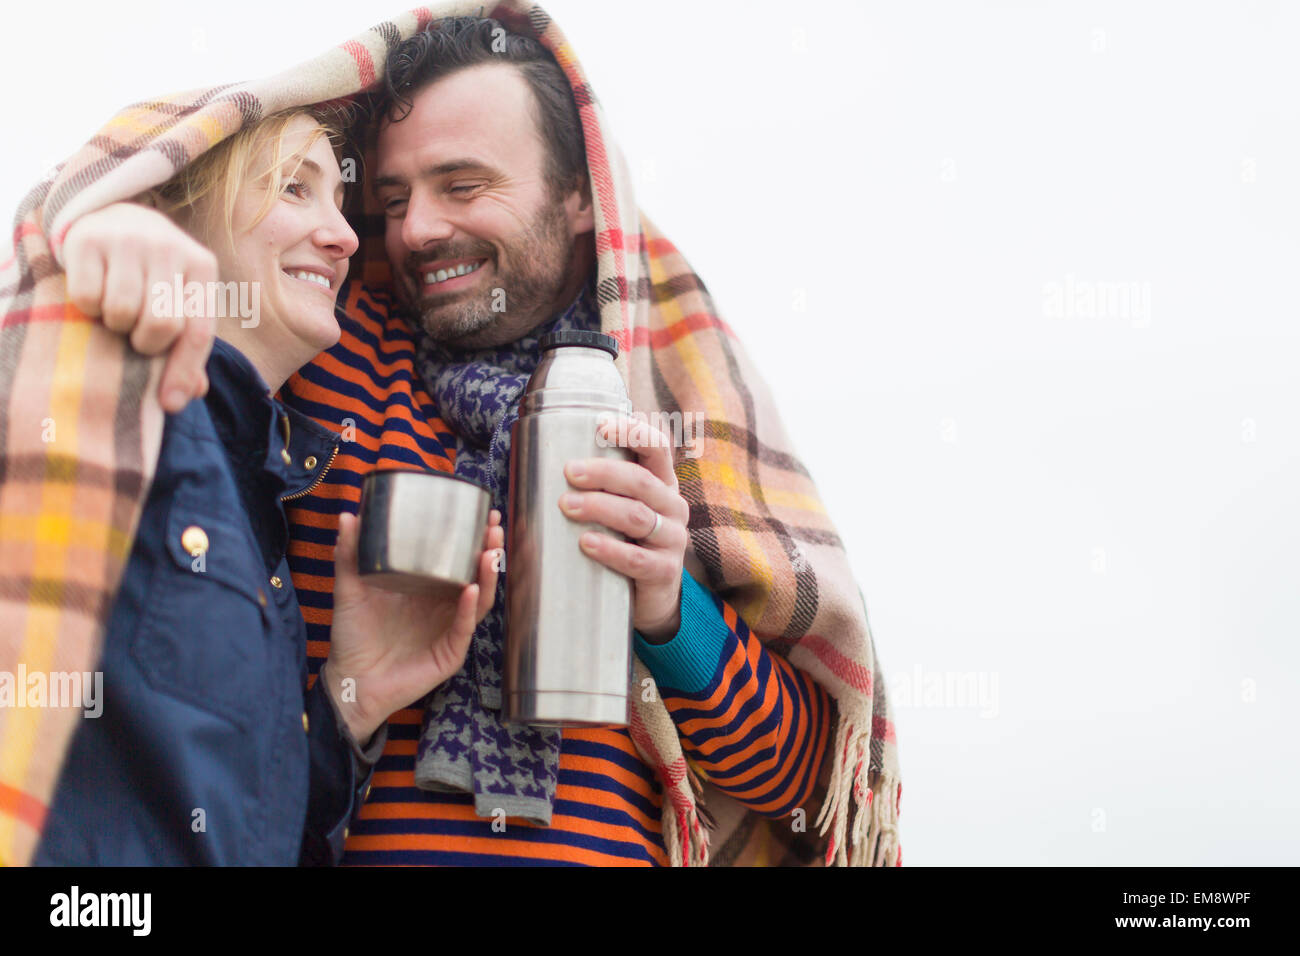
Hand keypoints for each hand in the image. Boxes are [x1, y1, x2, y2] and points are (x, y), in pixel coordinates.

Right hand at [62, 201, 218, 411]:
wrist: (113, 217)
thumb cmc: (154, 274)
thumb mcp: (178, 300)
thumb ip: (188, 345)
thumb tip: (193, 392)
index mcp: (203, 267)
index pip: (199, 331)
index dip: (183, 372)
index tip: (169, 405)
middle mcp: (171, 248)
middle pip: (162, 324)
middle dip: (147, 344)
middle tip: (137, 337)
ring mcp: (130, 239)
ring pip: (123, 311)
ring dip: (116, 325)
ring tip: (118, 312)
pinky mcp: (90, 239)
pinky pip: (87, 297)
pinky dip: (88, 307)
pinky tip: (95, 294)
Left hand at [324, 508, 503, 741]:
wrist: (349, 681)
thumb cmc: (353, 638)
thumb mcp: (350, 590)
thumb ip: (350, 554)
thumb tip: (348, 516)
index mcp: (427, 589)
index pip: (457, 558)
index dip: (473, 537)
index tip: (482, 512)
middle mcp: (444, 607)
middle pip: (477, 575)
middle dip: (490, 550)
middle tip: (494, 527)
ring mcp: (450, 630)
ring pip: (479, 600)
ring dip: (488, 576)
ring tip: (491, 553)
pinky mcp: (449, 653)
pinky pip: (464, 628)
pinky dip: (468, 608)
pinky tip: (471, 589)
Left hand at [560, 414, 690, 642]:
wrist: (650, 599)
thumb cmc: (626, 543)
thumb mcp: (620, 511)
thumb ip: (599, 488)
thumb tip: (541, 463)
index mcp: (662, 484)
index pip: (657, 447)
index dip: (632, 432)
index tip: (600, 425)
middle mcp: (673, 507)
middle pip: (641, 481)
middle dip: (603, 473)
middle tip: (569, 473)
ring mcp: (672, 540)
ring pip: (637, 516)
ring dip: (600, 507)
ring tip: (567, 506)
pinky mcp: (665, 572)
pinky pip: (637, 559)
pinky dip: (610, 549)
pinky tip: (586, 544)